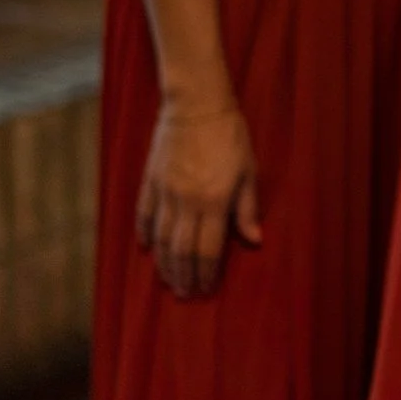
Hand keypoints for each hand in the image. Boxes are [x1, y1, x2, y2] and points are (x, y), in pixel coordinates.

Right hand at [134, 99, 261, 298]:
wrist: (196, 105)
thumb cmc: (230, 136)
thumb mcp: (249, 171)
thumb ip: (247, 208)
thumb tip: (255, 240)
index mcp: (214, 201)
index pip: (207, 250)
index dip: (207, 273)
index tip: (206, 289)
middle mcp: (186, 202)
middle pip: (181, 251)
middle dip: (184, 276)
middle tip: (186, 294)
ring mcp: (165, 193)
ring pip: (161, 239)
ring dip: (165, 264)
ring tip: (169, 281)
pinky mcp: (150, 181)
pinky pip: (145, 215)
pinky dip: (145, 234)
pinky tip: (147, 249)